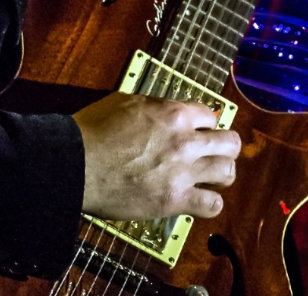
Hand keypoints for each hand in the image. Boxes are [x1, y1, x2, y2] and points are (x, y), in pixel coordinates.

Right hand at [74, 91, 240, 220]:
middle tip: (216, 150)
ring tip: (213, 175)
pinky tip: (200, 199)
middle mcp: (185, 141)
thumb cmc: (94, 130)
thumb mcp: (125, 102)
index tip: (199, 129)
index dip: (204, 123)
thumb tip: (163, 112)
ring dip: (222, 172)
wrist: (77, 164)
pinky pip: (212, 205)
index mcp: (173, 113)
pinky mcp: (175, 201)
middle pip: (230, 142)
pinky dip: (210, 203)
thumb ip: (154, 106)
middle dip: (225, 145)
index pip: (210, 114)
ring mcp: (183, 173)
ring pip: (227, 172)